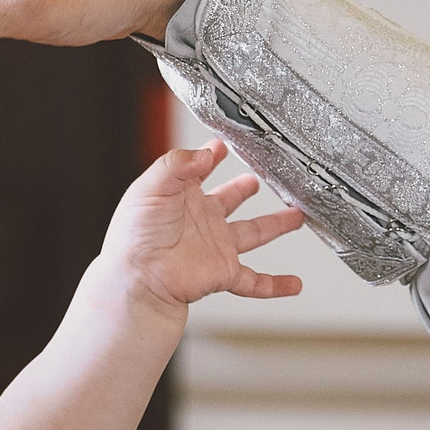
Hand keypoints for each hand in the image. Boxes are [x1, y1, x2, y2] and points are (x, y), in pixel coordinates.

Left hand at [101, 140, 305, 312]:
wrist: (139, 277)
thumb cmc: (134, 236)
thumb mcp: (152, 186)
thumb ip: (178, 164)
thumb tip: (204, 153)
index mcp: (182, 197)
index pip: (199, 170)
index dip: (211, 156)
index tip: (224, 144)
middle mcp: (201, 221)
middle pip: (230, 200)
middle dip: (243, 189)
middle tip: (258, 178)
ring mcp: (215, 247)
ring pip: (253, 234)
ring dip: (275, 226)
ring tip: (296, 216)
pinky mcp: (224, 272)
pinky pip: (256, 282)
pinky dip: (276, 285)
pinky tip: (293, 284)